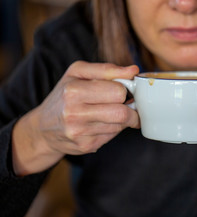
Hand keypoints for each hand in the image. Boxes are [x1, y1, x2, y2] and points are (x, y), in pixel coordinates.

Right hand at [12, 61, 139, 175]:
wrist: (44, 128)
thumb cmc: (64, 95)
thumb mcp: (78, 74)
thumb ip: (107, 70)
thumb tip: (133, 70)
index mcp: (73, 91)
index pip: (118, 91)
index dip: (125, 90)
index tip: (124, 90)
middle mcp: (74, 114)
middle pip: (122, 112)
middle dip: (130, 108)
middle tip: (128, 105)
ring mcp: (80, 133)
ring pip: (120, 125)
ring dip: (123, 119)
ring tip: (112, 112)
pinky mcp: (86, 146)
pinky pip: (113, 136)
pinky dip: (114, 129)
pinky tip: (103, 124)